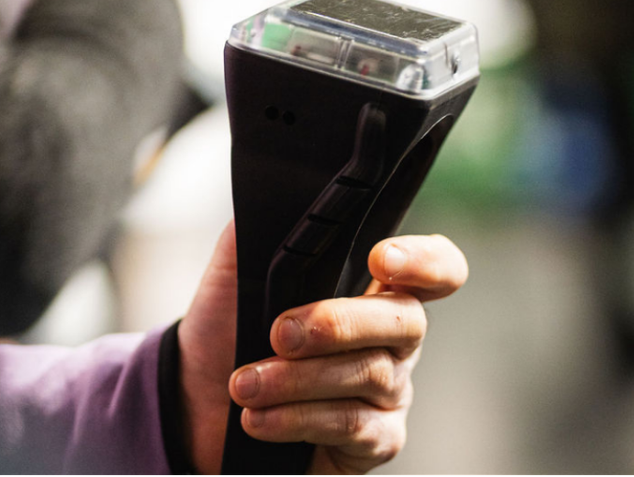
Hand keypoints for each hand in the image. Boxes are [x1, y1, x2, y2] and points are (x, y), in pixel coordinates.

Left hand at [177, 222, 467, 474]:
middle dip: (340, 324)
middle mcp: (394, 336)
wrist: (195, 398)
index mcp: (376, 286)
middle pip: (407, 320)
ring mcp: (390, 390)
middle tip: (280, 332)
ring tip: (245, 385)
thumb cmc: (230, 328)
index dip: (426, 260)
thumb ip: (267, 230)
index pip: (437, 266)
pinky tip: (259, 418)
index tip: (379, 258)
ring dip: (300, 379)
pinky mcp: (375, 440)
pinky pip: (353, 426)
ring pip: (371, 374)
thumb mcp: (238, 271)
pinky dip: (299, 419)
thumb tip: (280, 193)